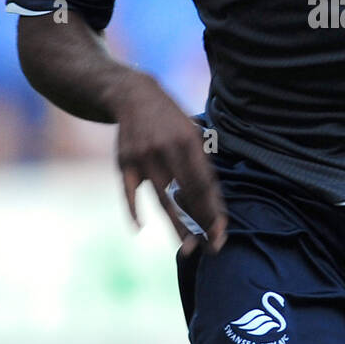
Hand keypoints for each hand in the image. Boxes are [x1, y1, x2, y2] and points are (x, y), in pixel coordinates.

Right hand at [113, 73, 226, 255]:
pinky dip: (132, 211)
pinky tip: (140, 229)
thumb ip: (202, 162)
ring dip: (175, 225)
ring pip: (161, 199)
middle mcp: (165, 150)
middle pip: (186, 195)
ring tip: (188, 248)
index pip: (204, 184)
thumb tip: (215, 199)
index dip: (213, 209)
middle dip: (200, 223)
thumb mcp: (193, 130)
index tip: (221, 231)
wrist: (133, 95)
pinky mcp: (123, 162)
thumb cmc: (170, 119)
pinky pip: (128, 192)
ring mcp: (142, 157)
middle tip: (212, 247)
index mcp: (188, 142)